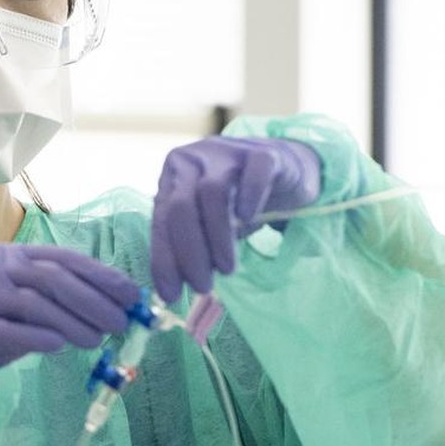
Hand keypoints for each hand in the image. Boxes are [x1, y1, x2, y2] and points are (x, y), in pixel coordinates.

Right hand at [0, 244, 140, 411]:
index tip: (132, 295)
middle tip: (121, 323)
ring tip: (97, 341)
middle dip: (92, 300)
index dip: (101, 276)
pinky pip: (6, 330)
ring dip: (72, 323)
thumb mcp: (28, 310)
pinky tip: (59, 346)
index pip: (63, 259)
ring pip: (33, 304)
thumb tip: (115, 310)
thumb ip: (61, 304)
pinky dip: (36, 337)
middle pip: (51, 278)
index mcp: (11, 255)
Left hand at [149, 136, 321, 302]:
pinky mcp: (262, 152)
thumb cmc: (237, 201)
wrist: (283, 169)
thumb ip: (188, 246)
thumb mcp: (207, 223)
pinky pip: (252, 173)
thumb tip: (172, 291)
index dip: (164, 259)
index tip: (172, 294)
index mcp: (172, 177)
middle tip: (203, 286)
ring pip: (212, 193)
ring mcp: (227, 151)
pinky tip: (248, 220)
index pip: (161, 220)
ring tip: (228, 269)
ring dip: (218, 238)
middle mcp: (193, 159)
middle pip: (182, 207)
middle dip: (190, 253)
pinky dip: (249, 198)